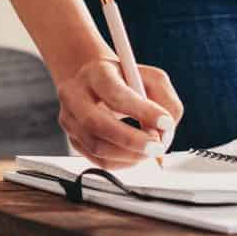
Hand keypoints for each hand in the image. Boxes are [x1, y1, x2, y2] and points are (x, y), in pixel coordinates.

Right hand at [55, 55, 184, 170]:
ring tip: (151, 150)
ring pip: (97, 147)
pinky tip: (136, 154)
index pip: (115, 94)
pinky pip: (98, 161)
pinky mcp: (74, 140)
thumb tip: (166, 131)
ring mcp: (70, 120)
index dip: (142, 111)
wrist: (95, 82)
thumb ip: (164, 99)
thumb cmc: (125, 79)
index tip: (166, 122)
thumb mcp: (150, 77)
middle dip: (132, 140)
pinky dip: (123, 162)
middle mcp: (75, 96)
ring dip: (130, 154)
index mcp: (95, 73)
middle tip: (158, 146)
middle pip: (97, 123)